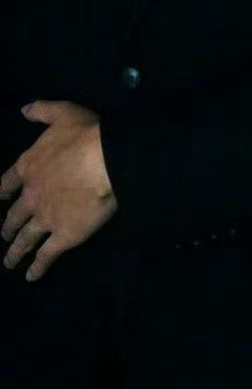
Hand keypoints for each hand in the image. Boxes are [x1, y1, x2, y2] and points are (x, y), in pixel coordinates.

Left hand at [0, 101, 117, 281]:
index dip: (1, 193)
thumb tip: (24, 110)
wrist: (105, 161)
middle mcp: (31, 196)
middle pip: (14, 216)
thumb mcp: (63, 113)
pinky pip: (47, 256)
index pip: (7, 183)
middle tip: (3, 236)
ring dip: (15, 252)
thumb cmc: (86, 136)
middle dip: (7, 227)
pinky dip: (37, 267)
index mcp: (29, 167)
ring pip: (25, 239)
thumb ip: (42, 111)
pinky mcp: (63, 236)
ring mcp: (45, 218)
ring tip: (8, 262)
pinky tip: (31, 277)